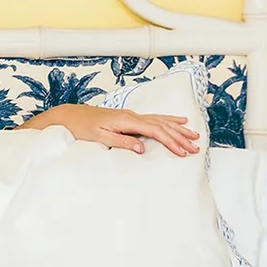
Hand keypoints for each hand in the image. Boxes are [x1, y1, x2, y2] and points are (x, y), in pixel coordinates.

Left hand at [20, 104, 199, 156]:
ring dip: (178, 129)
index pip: (155, 131)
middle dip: (180, 137)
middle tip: (196, 147)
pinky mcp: (130, 117)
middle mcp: (132, 115)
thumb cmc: (82, 127)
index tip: (183, 151)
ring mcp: (132, 115)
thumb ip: (121, 142)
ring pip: (161, 121)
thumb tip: (141, 149)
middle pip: (162, 126)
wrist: (70, 115)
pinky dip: (169, 120)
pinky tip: (179, 120)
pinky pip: (154, 118)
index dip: (171, 141)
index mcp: (127, 121)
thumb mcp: (100, 138)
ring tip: (194, 135)